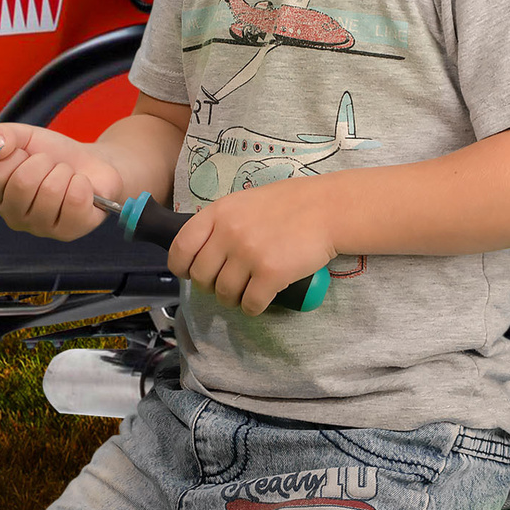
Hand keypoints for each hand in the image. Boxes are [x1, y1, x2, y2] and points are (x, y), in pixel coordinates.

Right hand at [0, 123, 121, 242]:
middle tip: (52, 165)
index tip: (27, 155)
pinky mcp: (68, 232)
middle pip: (22, 183)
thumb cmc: (54, 154)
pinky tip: (80, 187)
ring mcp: (41, 229)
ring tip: (66, 176)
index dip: (17, 155)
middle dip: (44, 162)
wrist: (91, 163)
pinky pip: (75, 201)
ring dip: (64, 172)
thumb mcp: (24, 136)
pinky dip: (82, 184)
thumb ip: (1, 134)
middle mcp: (14, 218)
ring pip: (51, 190)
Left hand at [165, 177, 334, 315]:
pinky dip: (253, 307)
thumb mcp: (246, 201)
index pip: (181, 247)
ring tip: (246, 292)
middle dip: (212, 286)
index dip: (181, 266)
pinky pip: (250, 304)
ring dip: (233, 299)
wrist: (328, 209)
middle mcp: (229, 233)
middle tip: (227, 284)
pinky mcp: (270, 274)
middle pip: (202, 276)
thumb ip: (223, 221)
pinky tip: (261, 300)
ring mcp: (249, 254)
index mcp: (219, 212)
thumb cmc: (291, 203)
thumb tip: (204, 249)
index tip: (191, 272)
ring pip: (224, 294)